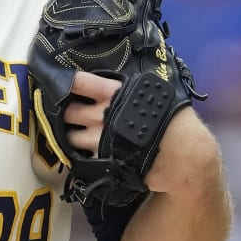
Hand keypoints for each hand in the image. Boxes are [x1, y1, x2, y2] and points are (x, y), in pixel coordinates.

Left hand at [63, 71, 212, 190]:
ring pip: (69, 136)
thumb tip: (116, 85)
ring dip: (74, 136)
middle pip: (67, 110)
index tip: (58, 84)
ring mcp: (98, 138)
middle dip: (68, 113)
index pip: (77, 82)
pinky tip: (93, 152)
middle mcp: (101, 113)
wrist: (182, 155)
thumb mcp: (152, 93)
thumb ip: (129, 90)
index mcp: (113, 92)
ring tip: (84, 137)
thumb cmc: (174, 121)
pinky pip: (81, 156)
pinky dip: (84, 154)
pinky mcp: (101, 159)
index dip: (65, 82)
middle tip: (75, 116)